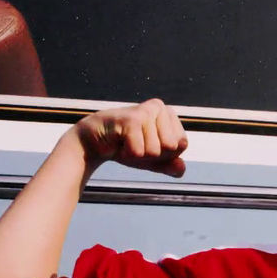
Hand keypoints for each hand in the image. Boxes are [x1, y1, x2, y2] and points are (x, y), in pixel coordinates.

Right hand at [74, 99, 188, 177]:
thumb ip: (169, 165)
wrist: (94, 143)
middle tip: (135, 144)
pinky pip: (139, 151)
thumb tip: (182, 169)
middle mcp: (160, 107)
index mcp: (169, 113)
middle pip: (172, 148)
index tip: (147, 145)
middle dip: (152, 155)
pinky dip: (128, 154)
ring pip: (155, 151)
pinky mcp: (131, 119)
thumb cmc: (125, 147)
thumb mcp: (151, 160)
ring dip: (138, 155)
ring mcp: (145, 111)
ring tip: (126, 142)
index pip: (182, 145)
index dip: (164, 154)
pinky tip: (119, 142)